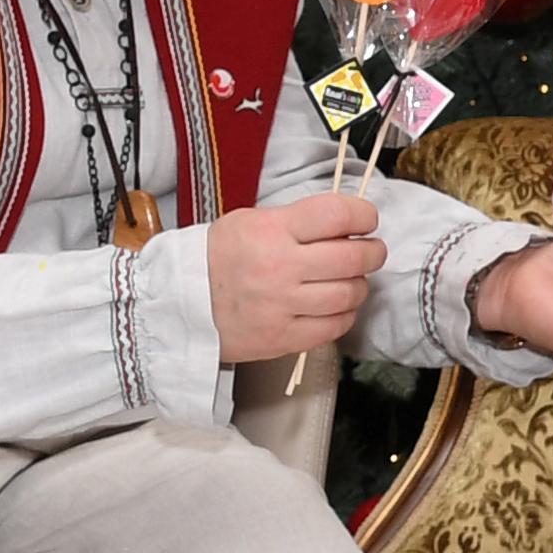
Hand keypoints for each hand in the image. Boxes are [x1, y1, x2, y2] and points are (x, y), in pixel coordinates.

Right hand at [207, 194, 386, 362]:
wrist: (180, 303)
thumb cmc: (219, 257)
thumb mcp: (251, 222)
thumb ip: (299, 220)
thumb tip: (347, 223)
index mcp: (272, 230)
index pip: (337, 215)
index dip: (364, 215)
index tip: (366, 219)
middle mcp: (280, 267)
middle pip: (353, 257)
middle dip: (373, 252)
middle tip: (371, 251)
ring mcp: (282, 306)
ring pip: (349, 294)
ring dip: (359, 286)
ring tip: (350, 280)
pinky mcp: (283, 338)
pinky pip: (334, 327)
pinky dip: (345, 315)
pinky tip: (336, 306)